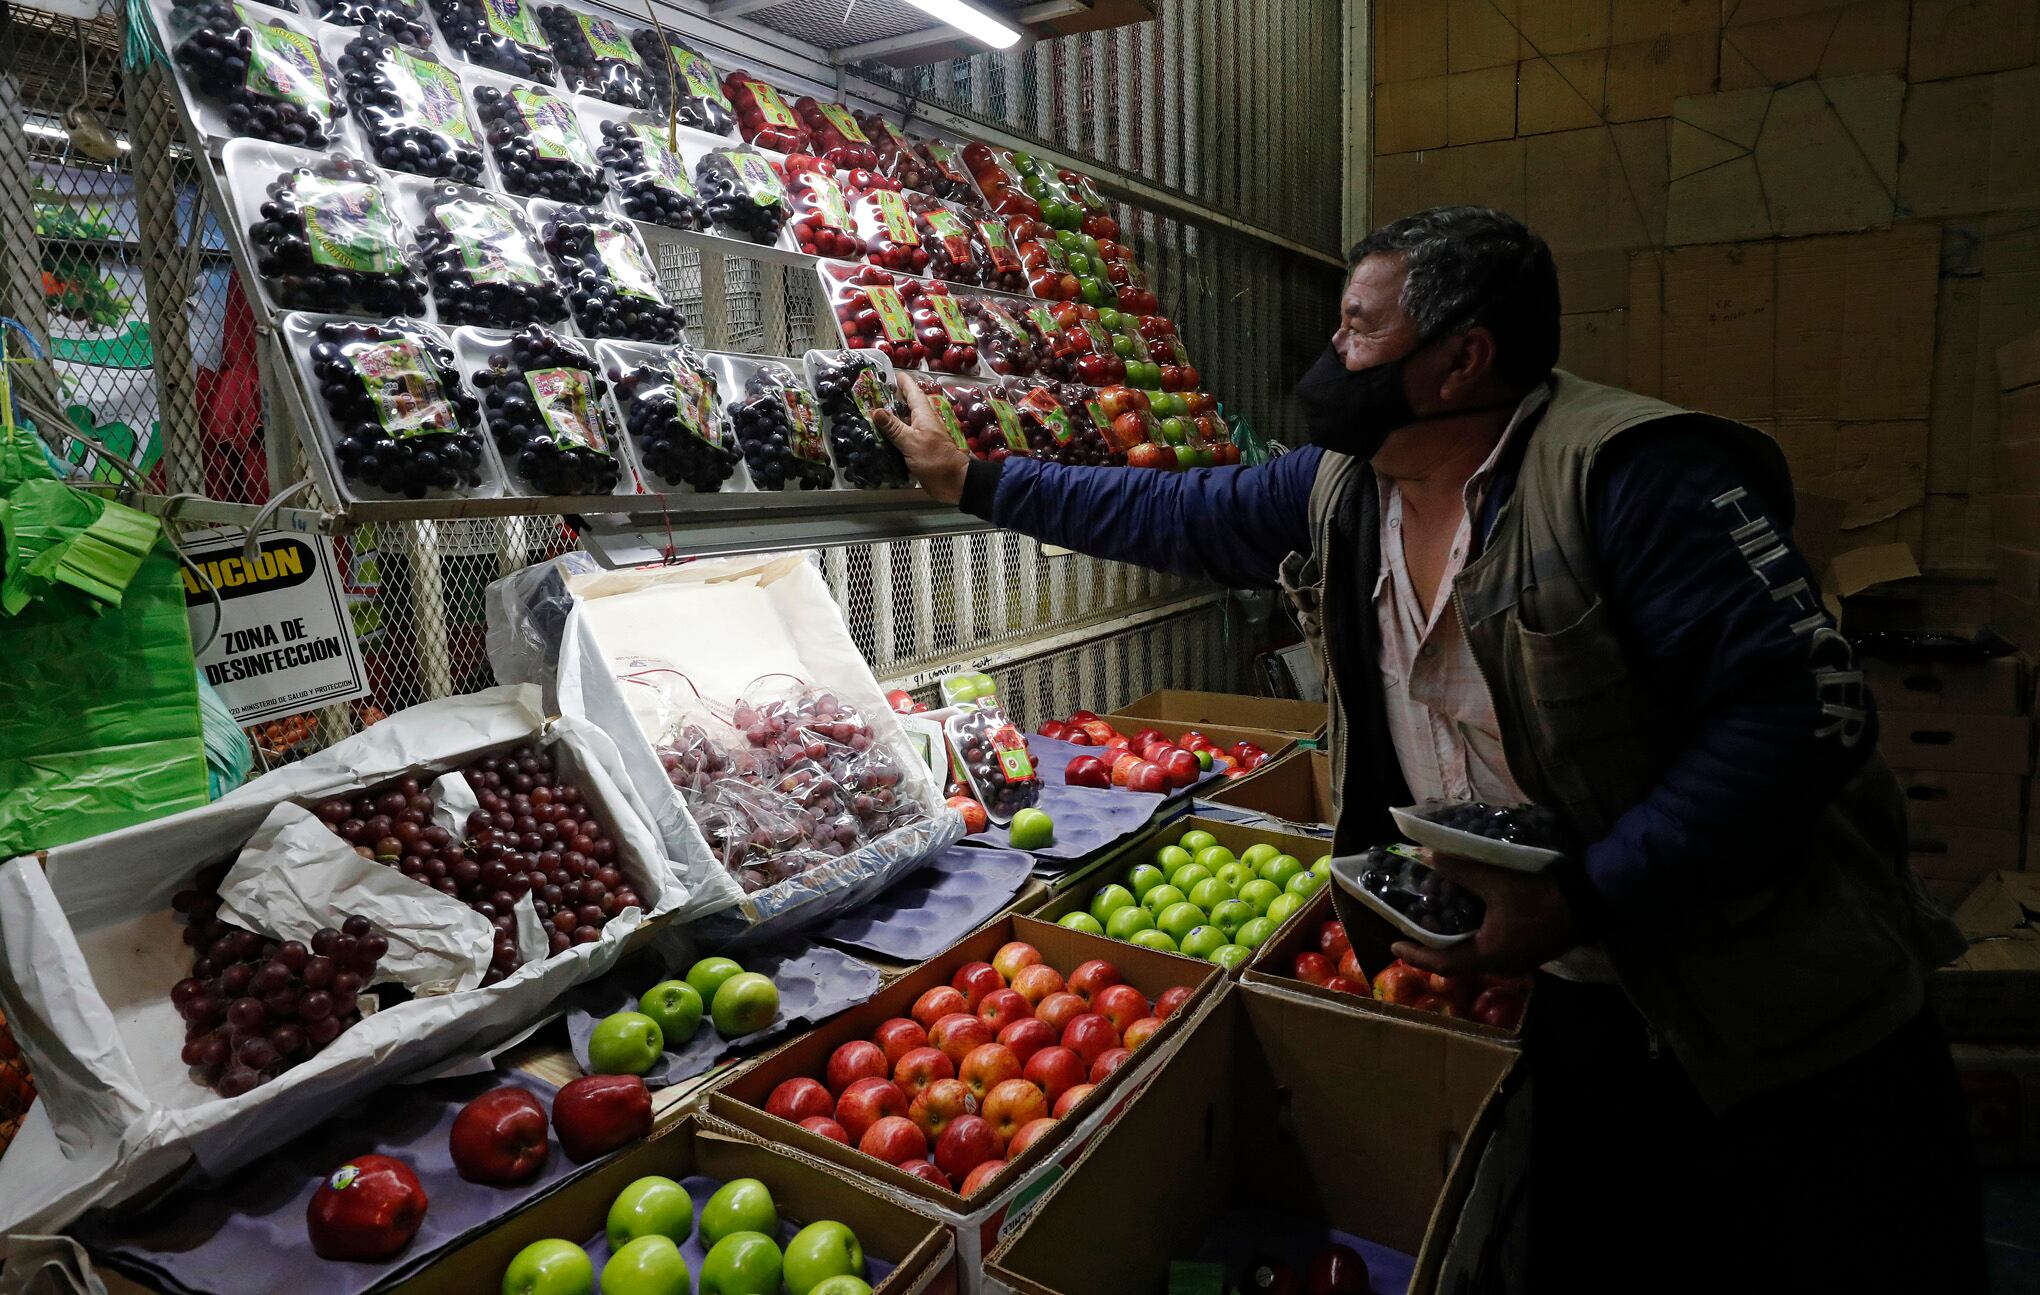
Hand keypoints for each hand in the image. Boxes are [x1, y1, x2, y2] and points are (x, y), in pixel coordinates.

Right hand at [874, 374, 970, 504]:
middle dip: (889, 398)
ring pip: (901, 422)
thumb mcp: (912, 441)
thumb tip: (876, 410)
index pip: (912, 390)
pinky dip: (889, 436)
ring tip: (866, 413)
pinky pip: (900, 439)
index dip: (901, 381)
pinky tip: (875, 438)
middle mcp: (921, 422)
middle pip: (904, 405)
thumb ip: (894, 427)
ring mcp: (919, 436)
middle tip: (867, 394)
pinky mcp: (916, 451)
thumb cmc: (935, 459)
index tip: (886, 372)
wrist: (954, 483)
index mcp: (923, 414)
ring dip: (887, 418)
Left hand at [1390, 851, 1580, 976]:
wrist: (1593, 900)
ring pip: (1476, 950)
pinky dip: (1473, 930)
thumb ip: (1462, 871)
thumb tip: (1429, 857)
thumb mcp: (1498, 882)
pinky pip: (1491, 942)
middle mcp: (1502, 963)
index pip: (1443, 964)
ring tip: (1435, 916)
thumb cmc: (1542, 897)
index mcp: (1490, 956)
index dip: (1416, 956)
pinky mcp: (1528, 945)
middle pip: (1458, 960)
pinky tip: (1468, 910)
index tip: (1393, 946)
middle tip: (1411, 927)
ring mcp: (1518, 956)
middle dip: (1433, 945)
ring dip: (1454, 936)